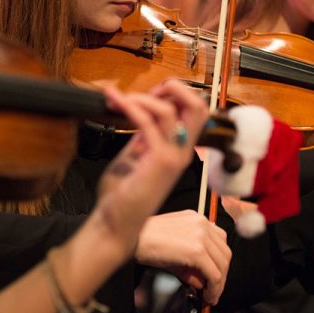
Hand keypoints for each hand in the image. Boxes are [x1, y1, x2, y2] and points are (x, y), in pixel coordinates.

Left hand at [94, 82, 206, 257]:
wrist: (115, 224)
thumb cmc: (121, 195)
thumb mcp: (134, 157)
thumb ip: (142, 137)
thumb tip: (140, 112)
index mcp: (178, 150)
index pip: (193, 112)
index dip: (175, 95)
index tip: (148, 94)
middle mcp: (182, 152)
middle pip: (199, 107)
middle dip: (175, 88)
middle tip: (149, 91)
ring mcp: (174, 157)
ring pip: (171, 110)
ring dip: (143, 97)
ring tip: (121, 99)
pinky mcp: (159, 162)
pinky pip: (149, 123)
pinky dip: (131, 106)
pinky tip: (116, 102)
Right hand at [134, 210, 230, 304]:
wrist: (132, 238)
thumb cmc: (146, 241)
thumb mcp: (173, 249)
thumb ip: (191, 264)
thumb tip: (201, 282)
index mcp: (196, 218)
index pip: (219, 241)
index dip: (219, 261)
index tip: (215, 276)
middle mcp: (202, 223)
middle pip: (225, 252)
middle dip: (222, 274)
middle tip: (214, 290)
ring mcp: (201, 235)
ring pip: (223, 264)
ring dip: (219, 283)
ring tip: (211, 295)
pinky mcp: (197, 250)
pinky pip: (214, 274)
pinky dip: (214, 288)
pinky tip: (208, 296)